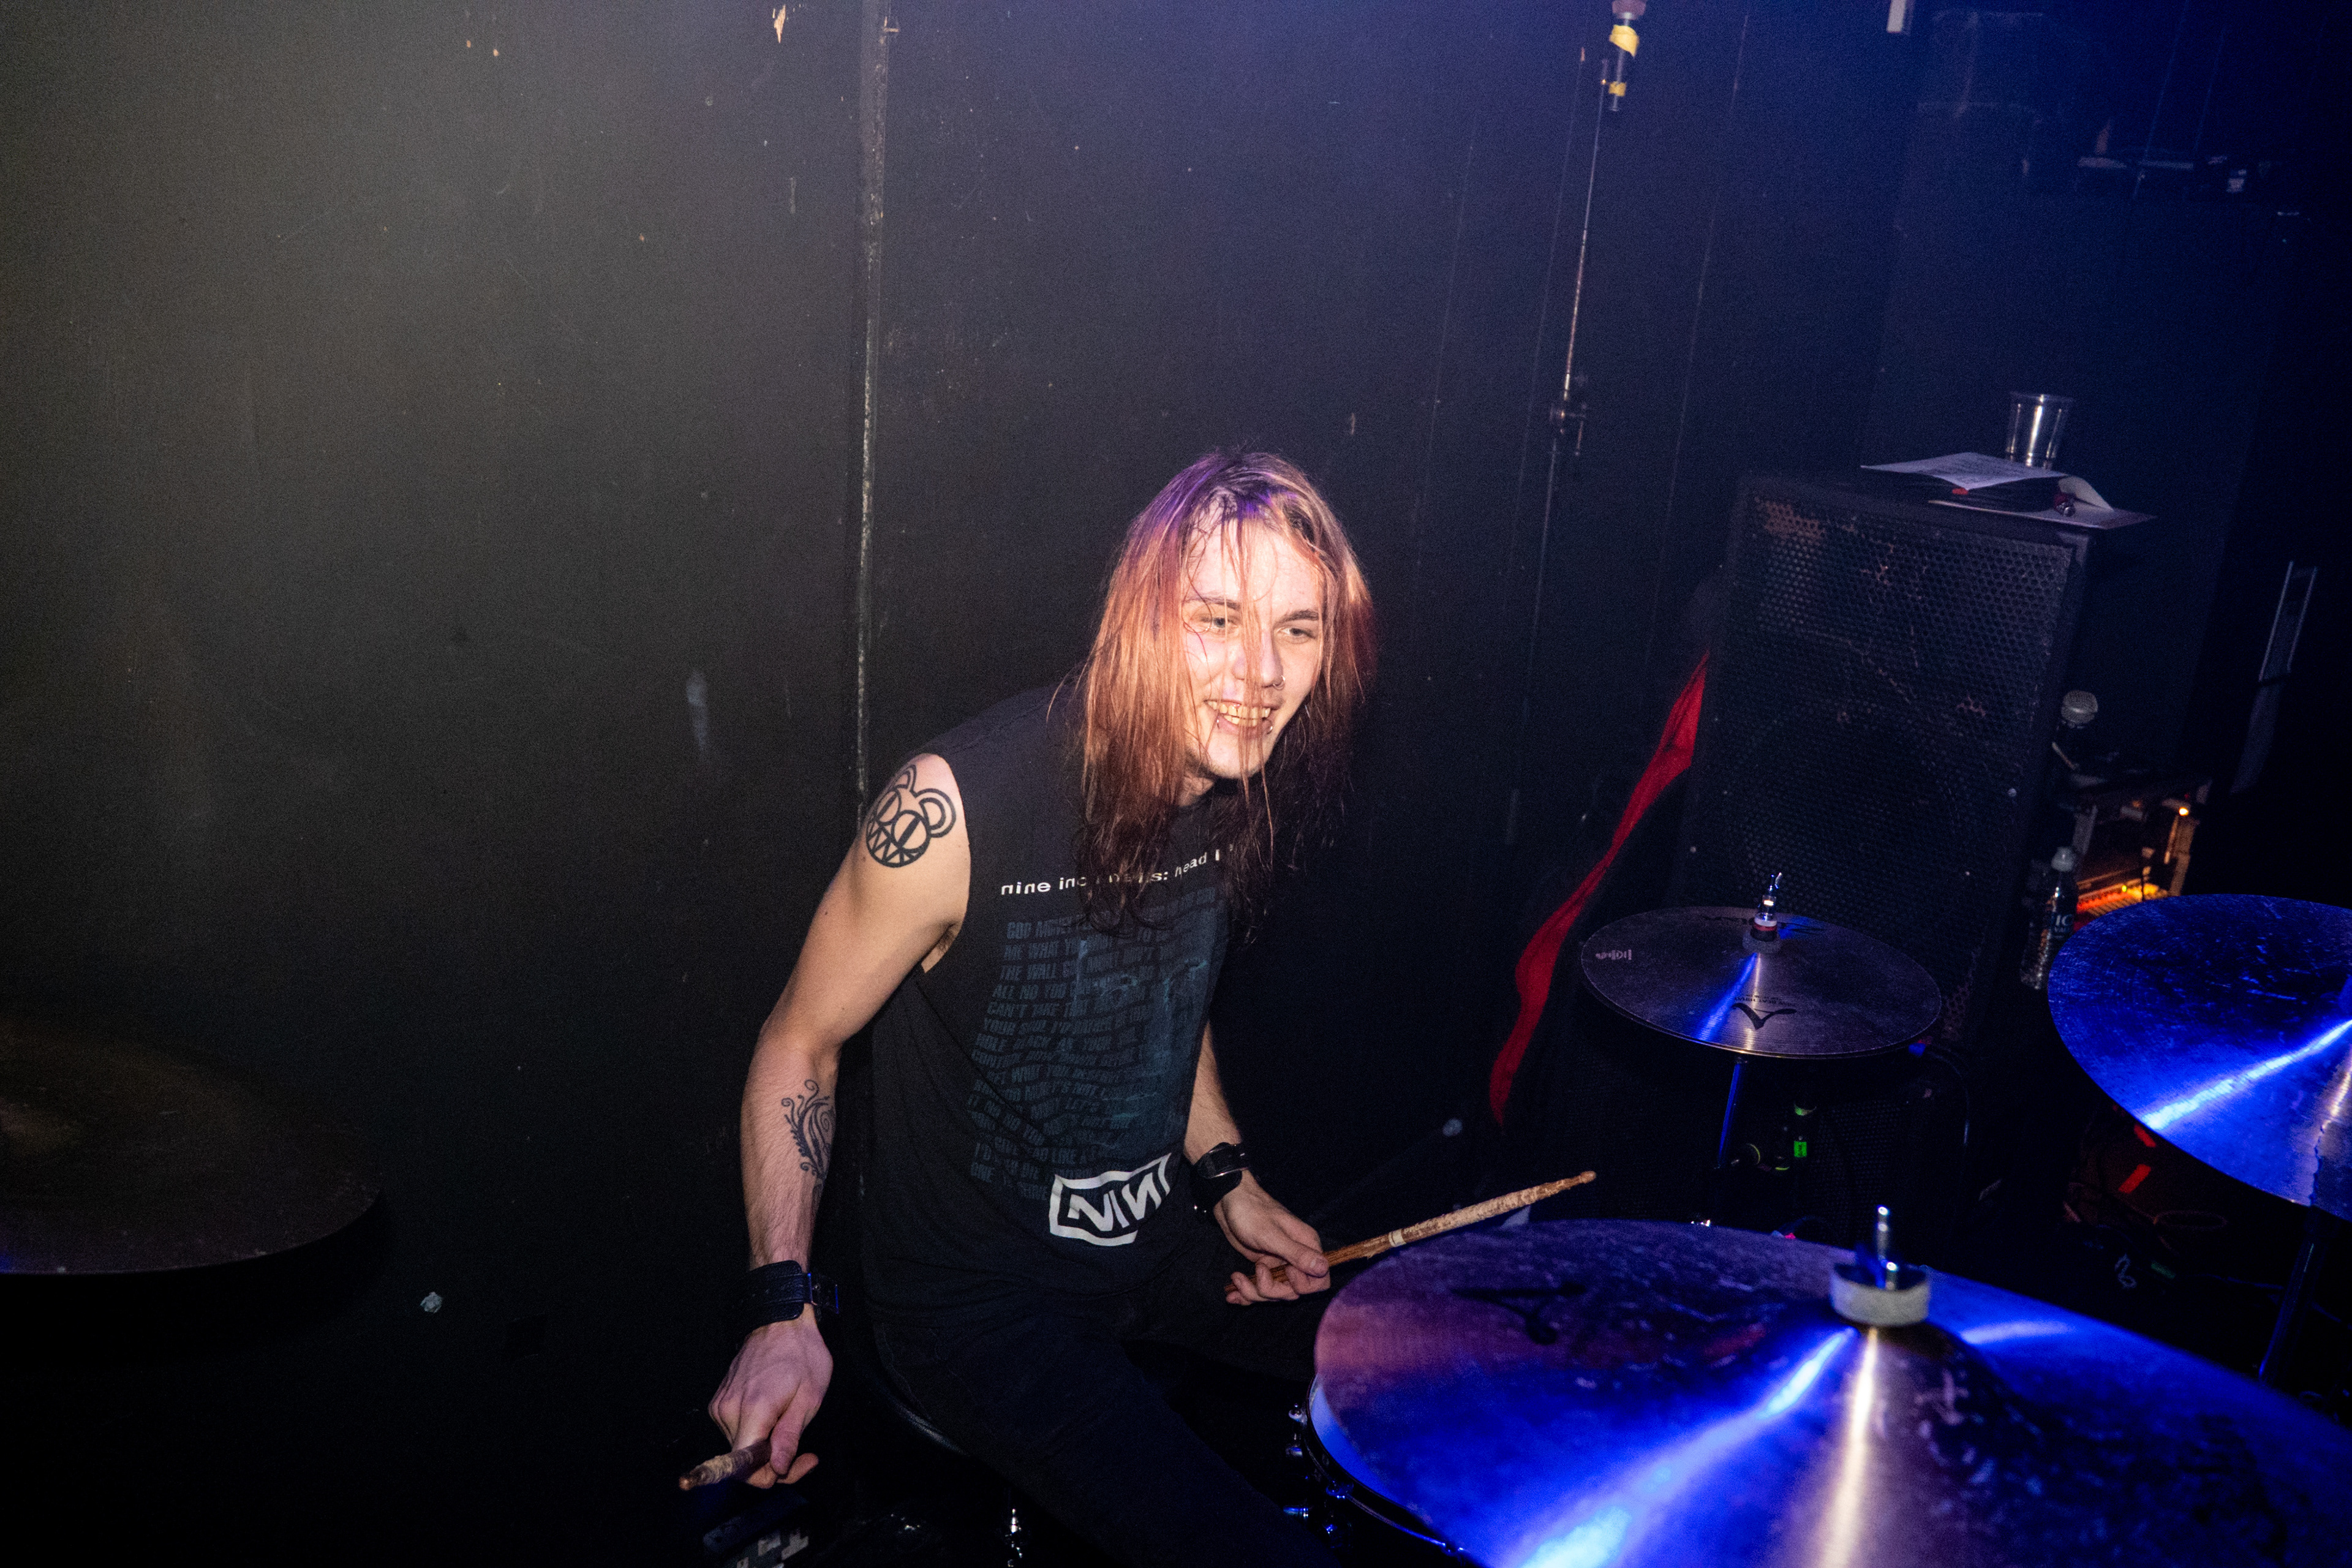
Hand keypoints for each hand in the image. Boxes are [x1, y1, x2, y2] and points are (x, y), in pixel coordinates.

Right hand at [707, 1312, 831, 1486]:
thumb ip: (789, 1436)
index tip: (796, 1466)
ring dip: (765, 1450)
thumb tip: (778, 1469)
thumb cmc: (801, 1354)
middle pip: (742, 1462)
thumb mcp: (809, 1397)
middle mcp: (728, 1411)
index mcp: (753, 1411)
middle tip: (805, 1455)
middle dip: (774, 1465)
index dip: (769, 1477)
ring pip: (740, 1448)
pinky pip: (736, 1432)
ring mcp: (720, 1406)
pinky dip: (755, 1435)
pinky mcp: (719, 1402)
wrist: (779, 1322)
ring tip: (791, 1431)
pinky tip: (775, 1421)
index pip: (745, 1468)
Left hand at [1213, 1174, 1327, 1303]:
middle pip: (1293, 1292)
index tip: (1285, 1271)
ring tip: (1237, 1277)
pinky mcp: (1262, 1268)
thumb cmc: (1252, 1213)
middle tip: (1257, 1271)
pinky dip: (1245, 1295)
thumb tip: (1323, 1268)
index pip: (1319, 1281)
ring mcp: (1277, 1265)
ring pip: (1274, 1294)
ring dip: (1253, 1293)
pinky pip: (1258, 1290)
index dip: (1303, 1285)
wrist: (1229, 1201)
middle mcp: (1295, 1259)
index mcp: (1306, 1246)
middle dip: (1272, 1290)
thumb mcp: (1272, 1235)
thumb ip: (1297, 1253)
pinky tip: (1231, 1294)